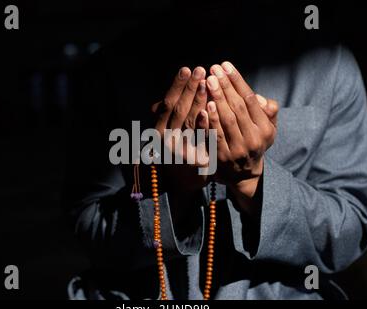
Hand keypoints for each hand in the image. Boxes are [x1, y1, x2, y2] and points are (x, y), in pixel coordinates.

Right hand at [151, 66, 209, 193]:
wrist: (185, 182)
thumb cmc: (178, 149)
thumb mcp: (168, 131)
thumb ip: (169, 113)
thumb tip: (170, 92)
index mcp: (158, 131)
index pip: (167, 104)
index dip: (177, 86)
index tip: (186, 69)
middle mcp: (166, 141)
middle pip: (178, 110)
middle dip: (190, 89)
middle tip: (201, 70)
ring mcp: (180, 151)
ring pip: (189, 122)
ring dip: (198, 101)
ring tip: (208, 83)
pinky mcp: (195, 159)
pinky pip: (200, 139)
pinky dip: (204, 124)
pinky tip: (208, 110)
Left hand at [206, 62, 278, 212]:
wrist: (243, 175)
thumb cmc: (254, 142)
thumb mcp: (266, 128)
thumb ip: (267, 111)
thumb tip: (258, 97)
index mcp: (266, 129)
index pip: (250, 99)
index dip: (237, 81)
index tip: (226, 65)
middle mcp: (254, 139)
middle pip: (238, 107)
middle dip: (225, 85)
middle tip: (213, 69)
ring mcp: (238, 149)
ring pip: (227, 119)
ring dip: (217, 98)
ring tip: (209, 81)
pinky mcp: (222, 157)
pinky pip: (215, 135)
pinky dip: (211, 120)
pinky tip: (205, 105)